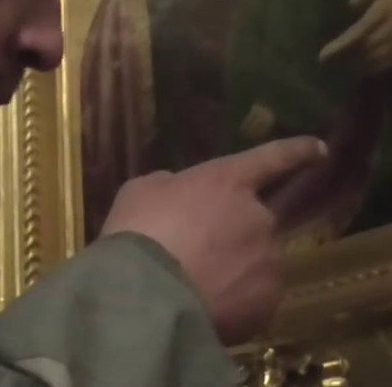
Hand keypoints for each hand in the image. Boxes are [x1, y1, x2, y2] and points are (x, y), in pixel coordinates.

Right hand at [102, 137, 326, 344]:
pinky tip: (206, 308)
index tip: (319, 149)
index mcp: (229, 180)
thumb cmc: (138, 231)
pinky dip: (237, 301)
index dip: (297, 151)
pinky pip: (255, 297)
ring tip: (197, 286)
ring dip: (237, 268)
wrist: (145, 296)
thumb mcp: (143, 190)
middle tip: (201, 252)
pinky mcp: (268, 301)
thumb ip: (169, 185)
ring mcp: (268, 260)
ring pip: (257, 261)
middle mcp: (259, 215)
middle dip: (236, 233)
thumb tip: (176, 189)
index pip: (273, 158)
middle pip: (257, 220)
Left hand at [320, 0, 391, 73]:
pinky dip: (383, 64)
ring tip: (354, 69)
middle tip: (336, 65)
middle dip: (352, 58)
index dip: (339, 46)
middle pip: (367, 49)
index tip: (323, 56)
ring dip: (366, 64)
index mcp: (381, 12)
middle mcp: (390, 29)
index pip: (356, 34)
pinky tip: (375, 66)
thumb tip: (350, 4)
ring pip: (381, 57)